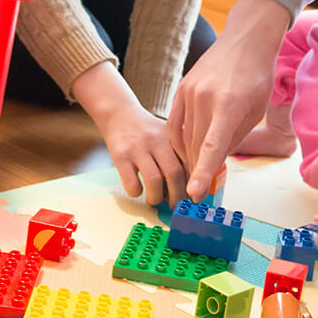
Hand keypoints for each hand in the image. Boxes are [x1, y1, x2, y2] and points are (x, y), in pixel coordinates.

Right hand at [76, 63, 186, 206]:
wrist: (119, 113)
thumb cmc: (148, 129)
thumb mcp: (168, 133)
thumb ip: (182, 150)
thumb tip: (198, 178)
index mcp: (173, 135)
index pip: (190, 161)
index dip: (195, 182)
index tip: (196, 195)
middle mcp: (157, 141)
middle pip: (175, 173)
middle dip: (178, 196)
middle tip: (176, 205)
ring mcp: (138, 148)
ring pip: (154, 181)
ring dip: (157, 198)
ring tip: (156, 200)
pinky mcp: (120, 156)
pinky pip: (132, 183)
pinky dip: (137, 192)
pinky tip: (138, 190)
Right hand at [169, 0, 290, 198]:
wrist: (245, 40)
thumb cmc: (257, 77)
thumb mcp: (254, 111)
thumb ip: (234, 137)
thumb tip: (216, 160)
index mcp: (228, 106)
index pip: (212, 147)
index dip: (203, 172)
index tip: (195, 193)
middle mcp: (204, 98)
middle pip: (196, 146)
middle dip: (198, 169)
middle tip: (200, 189)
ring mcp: (190, 92)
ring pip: (184, 136)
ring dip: (189, 156)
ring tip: (195, 171)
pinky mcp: (181, 88)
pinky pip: (174, 123)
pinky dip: (179, 140)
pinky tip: (186, 150)